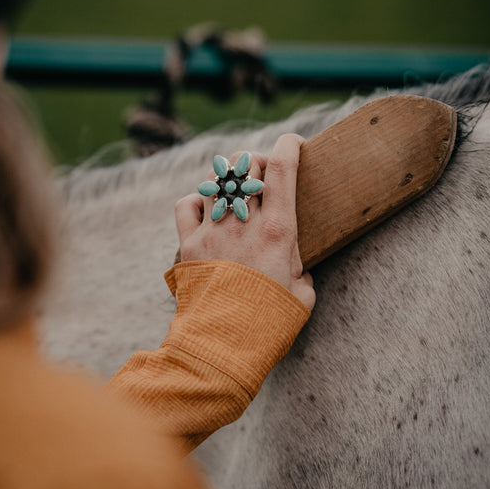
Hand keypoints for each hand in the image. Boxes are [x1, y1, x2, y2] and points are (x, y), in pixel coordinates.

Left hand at [174, 134, 315, 309]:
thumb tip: (294, 266)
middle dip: (259, 161)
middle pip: (248, 166)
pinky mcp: (189, 244)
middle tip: (264, 172)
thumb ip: (300, 270)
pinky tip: (206, 207)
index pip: (282, 168)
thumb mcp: (302, 295)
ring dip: (230, 177)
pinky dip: (196, 199)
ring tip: (236, 191)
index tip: (294, 142)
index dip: (289, 146)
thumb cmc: (269, 324)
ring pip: (218, 180)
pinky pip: (186, 204)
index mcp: (278, 231)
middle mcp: (243, 223)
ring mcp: (213, 230)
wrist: (223, 346)